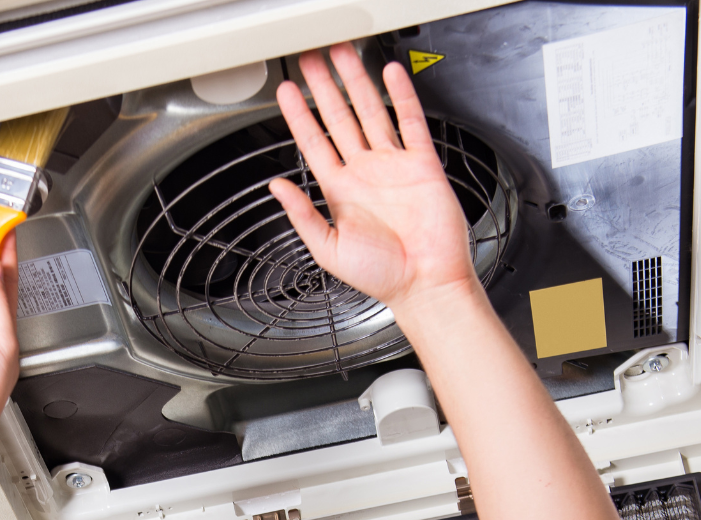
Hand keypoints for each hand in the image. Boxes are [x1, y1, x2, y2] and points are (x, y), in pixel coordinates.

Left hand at [269, 46, 481, 318]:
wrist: (425, 283)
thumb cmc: (382, 276)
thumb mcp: (327, 248)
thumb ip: (301, 214)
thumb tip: (275, 186)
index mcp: (340, 191)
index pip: (313, 143)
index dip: (299, 115)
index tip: (286, 92)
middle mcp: (365, 174)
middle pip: (339, 118)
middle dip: (324, 88)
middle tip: (310, 60)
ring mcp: (394, 166)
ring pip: (371, 112)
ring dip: (356, 82)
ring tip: (343, 55)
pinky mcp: (423, 165)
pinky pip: (411, 123)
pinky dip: (402, 96)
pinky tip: (390, 76)